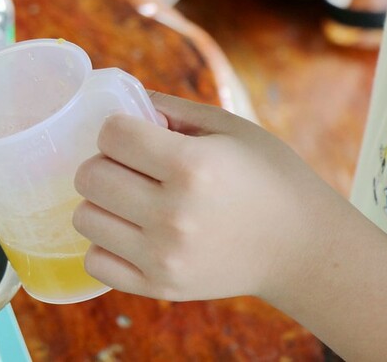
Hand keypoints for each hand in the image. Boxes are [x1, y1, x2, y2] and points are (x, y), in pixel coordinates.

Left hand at [72, 91, 345, 302]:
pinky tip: (130, 233)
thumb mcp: (229, 128)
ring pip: (84, 219)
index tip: (135, 136)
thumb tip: (119, 98)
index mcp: (192, 166)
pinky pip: (95, 262)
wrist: (303, 248)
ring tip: (130, 201)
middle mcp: (173, 214)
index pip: (111, 134)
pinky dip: (104, 245)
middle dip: (104, 163)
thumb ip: (170, 108)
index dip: (117, 128)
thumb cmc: (267, 177)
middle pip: (89, 176)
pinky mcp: (160, 287)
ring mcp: (164, 256)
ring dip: (101, 204)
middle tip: (130, 168)